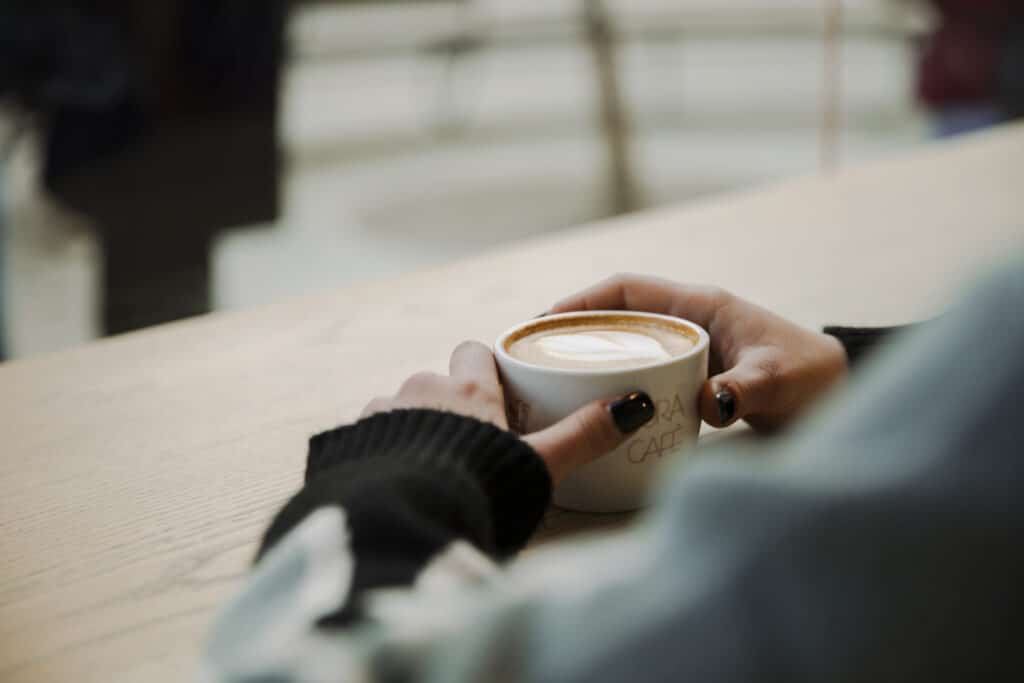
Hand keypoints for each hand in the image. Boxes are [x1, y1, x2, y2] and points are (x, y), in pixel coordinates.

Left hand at [362, 341, 654, 483]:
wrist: (398, 523)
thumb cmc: (476, 492)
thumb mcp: (539, 466)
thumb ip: (584, 436)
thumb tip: (634, 405)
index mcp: (469, 390)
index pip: (474, 352)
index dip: (483, 370)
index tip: (495, 394)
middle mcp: (420, 389)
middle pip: (436, 380)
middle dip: (447, 404)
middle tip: (468, 445)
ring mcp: (379, 413)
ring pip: (399, 407)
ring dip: (411, 428)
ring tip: (427, 470)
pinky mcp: (347, 441)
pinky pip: (367, 435)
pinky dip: (379, 451)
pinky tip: (392, 481)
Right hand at [551, 275, 847, 431]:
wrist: (841, 396)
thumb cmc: (814, 380)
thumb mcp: (780, 382)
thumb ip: (745, 390)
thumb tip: (707, 404)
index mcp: (702, 306)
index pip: (628, 289)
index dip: (583, 300)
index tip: (543, 321)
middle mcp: (689, 321)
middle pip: (616, 314)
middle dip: (573, 329)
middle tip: (532, 358)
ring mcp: (689, 348)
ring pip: (626, 343)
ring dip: (591, 356)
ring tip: (550, 382)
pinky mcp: (692, 375)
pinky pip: (642, 369)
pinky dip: (615, 380)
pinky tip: (598, 406)